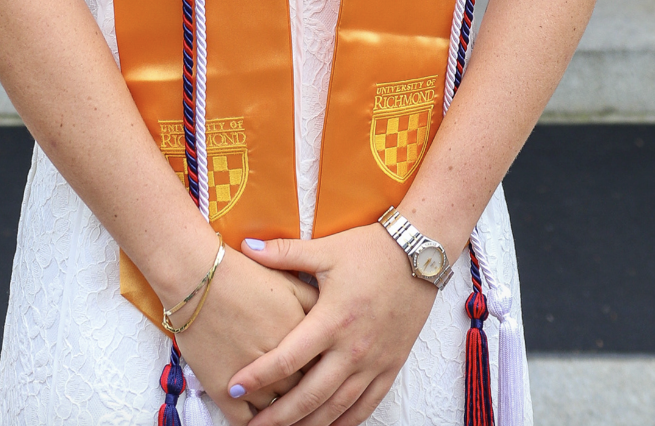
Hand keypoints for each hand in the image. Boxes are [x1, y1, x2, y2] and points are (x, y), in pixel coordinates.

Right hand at [174, 245, 318, 422]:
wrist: (197, 277)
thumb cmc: (242, 274)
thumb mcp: (288, 280)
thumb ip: (314, 300)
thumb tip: (330, 314)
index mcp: (301, 336)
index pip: (324, 367)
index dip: (326, 373)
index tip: (326, 376)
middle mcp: (282, 363)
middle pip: (304, 392)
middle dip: (309, 398)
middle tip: (310, 401)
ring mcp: (253, 381)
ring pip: (278, 412)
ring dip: (284, 415)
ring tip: (289, 414)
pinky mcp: (224, 391)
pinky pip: (245, 422)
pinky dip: (255, 425)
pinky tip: (259, 422)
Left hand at [224, 227, 436, 425]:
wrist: (420, 253)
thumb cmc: (371, 250)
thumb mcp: (326, 249)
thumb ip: (284, 252)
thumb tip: (246, 245)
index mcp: (332, 320)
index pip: (288, 358)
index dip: (259, 375)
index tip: (235, 386)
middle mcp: (352, 348)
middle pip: (309, 395)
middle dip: (278, 416)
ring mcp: (374, 362)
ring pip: (337, 408)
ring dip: (308, 425)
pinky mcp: (391, 367)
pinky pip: (366, 406)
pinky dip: (345, 423)